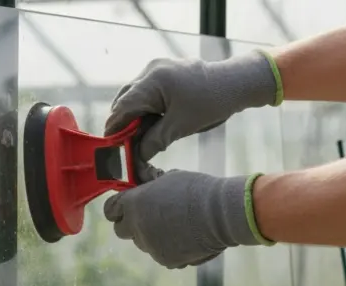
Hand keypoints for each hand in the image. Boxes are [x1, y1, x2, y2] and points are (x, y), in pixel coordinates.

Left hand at [103, 169, 272, 268]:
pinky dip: (169, 248)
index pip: (110, 210)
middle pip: (121, 230)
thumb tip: (144, 192)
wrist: (221, 214)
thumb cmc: (197, 190)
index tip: (125, 206)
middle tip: (147, 216)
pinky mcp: (165, 260)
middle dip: (130, 224)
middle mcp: (137, 227)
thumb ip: (149, 189)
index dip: (117, 208)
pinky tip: (186, 236)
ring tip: (175, 224)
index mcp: (134, 204)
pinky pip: (161, 254)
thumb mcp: (168, 180)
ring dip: (152, 235)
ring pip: (143, 243)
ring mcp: (150, 247)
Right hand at [104, 51, 281, 160]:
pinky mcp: (166, 71)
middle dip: (123, 122)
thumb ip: (153, 141)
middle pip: (125, 99)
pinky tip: (150, 123)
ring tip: (138, 137)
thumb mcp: (179, 127)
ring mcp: (158, 68)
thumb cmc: (210, 103)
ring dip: (134, 115)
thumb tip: (136, 156)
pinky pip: (147, 90)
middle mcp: (150, 70)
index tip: (110, 147)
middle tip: (124, 145)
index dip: (114, 128)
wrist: (235, 83)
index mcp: (152, 81)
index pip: (122, 107)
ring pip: (135, 94)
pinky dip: (145, 107)